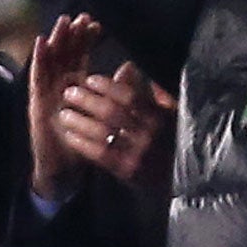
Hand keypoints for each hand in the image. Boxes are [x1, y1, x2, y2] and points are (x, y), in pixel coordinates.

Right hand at [28, 12, 99, 202]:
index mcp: (77, 84)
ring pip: (51, 60)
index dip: (87, 40)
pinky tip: (41, 43)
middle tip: (82, 16)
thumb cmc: (85, 141)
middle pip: (65, 53)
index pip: (82, 56)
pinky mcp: (36, 101)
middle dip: (72, 34)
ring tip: (63, 22)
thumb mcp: (103, 113)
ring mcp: (47, 91)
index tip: (97, 24)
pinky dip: (38, 60)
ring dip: (56, 40)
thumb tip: (131, 65)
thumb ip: (116, 89)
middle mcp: (61, 84)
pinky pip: (37, 77)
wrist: (64, 167)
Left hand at [59, 62, 176, 193]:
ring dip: (80, 122)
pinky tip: (69, 136)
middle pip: (112, 112)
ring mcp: (137, 154)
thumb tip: (130, 67)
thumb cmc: (175, 139)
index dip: (107, 86)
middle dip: (87, 100)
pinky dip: (82, 144)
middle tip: (69, 92)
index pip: (129, 96)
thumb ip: (153, 90)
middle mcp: (148, 133)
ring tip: (63, 113)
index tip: (89, 79)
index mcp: (159, 115)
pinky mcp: (128, 172)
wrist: (183, 178)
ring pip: (103, 133)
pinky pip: (100, 155)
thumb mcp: (173, 113)